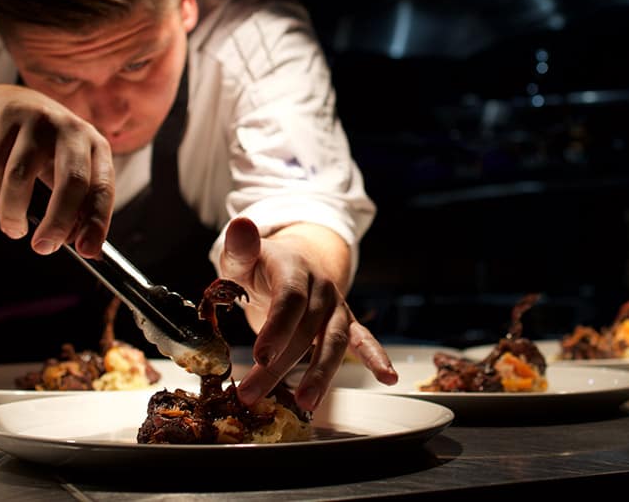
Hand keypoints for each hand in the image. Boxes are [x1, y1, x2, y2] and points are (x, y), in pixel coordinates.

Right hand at [0, 86, 113, 258]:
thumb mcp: (67, 173)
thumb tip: (80, 245)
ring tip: (13, 227)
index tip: (87, 251)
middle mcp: (73, 130)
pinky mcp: (7, 116)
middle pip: (72, 180)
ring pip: (21, 176)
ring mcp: (40, 120)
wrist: (12, 106)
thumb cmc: (46, 152)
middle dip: (57, 221)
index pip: (103, 188)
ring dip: (13, 212)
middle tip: (42, 247)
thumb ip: (76, 207)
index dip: (97, 222)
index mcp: (97, 148)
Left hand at [219, 217, 397, 410]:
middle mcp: (320, 286)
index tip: (260, 356)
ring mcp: (335, 305)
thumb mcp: (243, 257)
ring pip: (333, 341)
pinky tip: (388, 377)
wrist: (292, 262)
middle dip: (280, 364)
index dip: (277, 327)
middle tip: (253, 393)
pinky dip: (376, 357)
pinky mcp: (344, 322)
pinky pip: (362, 339)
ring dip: (321, 373)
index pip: (289, 299)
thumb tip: (240, 226)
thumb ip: (240, 248)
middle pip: (305, 328)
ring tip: (306, 402)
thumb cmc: (261, 267)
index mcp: (294, 267)